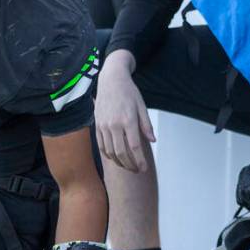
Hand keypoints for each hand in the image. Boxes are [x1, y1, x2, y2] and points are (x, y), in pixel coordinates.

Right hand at [95, 53, 154, 172]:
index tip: (144, 168)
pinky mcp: (97, 125)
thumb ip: (146, 125)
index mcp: (128, 120)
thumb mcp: (142, 106)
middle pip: (121, 153)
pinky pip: (101, 146)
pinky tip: (116, 158)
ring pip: (110, 152)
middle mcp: (114, 124)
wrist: (111, 80)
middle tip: (137, 170)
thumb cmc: (129, 92)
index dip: (139, 161)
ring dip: (119, 163)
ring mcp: (104, 125)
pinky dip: (108, 155)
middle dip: (130, 166)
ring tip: (128, 166)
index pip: (135, 147)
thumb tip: (153, 141)